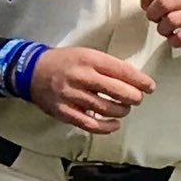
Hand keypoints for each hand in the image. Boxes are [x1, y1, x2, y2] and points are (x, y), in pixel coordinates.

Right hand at [27, 46, 153, 133]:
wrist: (31, 71)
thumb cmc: (63, 62)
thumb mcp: (86, 54)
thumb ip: (107, 66)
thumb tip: (134, 79)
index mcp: (89, 59)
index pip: (122, 71)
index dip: (140, 81)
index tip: (150, 87)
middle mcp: (81, 77)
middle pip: (118, 91)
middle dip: (134, 97)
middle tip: (137, 99)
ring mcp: (72, 95)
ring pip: (107, 108)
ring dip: (122, 111)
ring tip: (124, 109)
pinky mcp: (65, 111)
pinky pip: (91, 124)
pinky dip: (107, 127)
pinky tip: (114, 124)